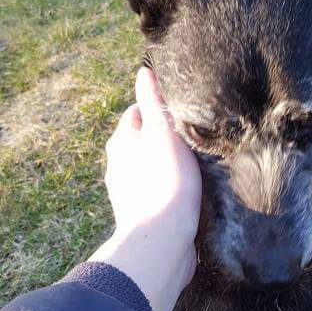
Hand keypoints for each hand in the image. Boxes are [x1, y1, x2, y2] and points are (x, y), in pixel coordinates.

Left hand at [89, 67, 201, 310]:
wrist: (163, 238)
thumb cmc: (165, 179)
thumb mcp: (162, 131)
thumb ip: (152, 101)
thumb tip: (144, 72)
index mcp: (121, 141)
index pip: (137, 112)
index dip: (157, 109)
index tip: (180, 112)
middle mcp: (118, 164)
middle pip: (142, 139)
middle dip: (161, 137)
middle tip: (191, 138)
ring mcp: (128, 191)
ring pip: (149, 166)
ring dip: (166, 164)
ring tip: (193, 165)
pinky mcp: (142, 213)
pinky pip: (156, 191)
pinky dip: (168, 187)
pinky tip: (187, 191)